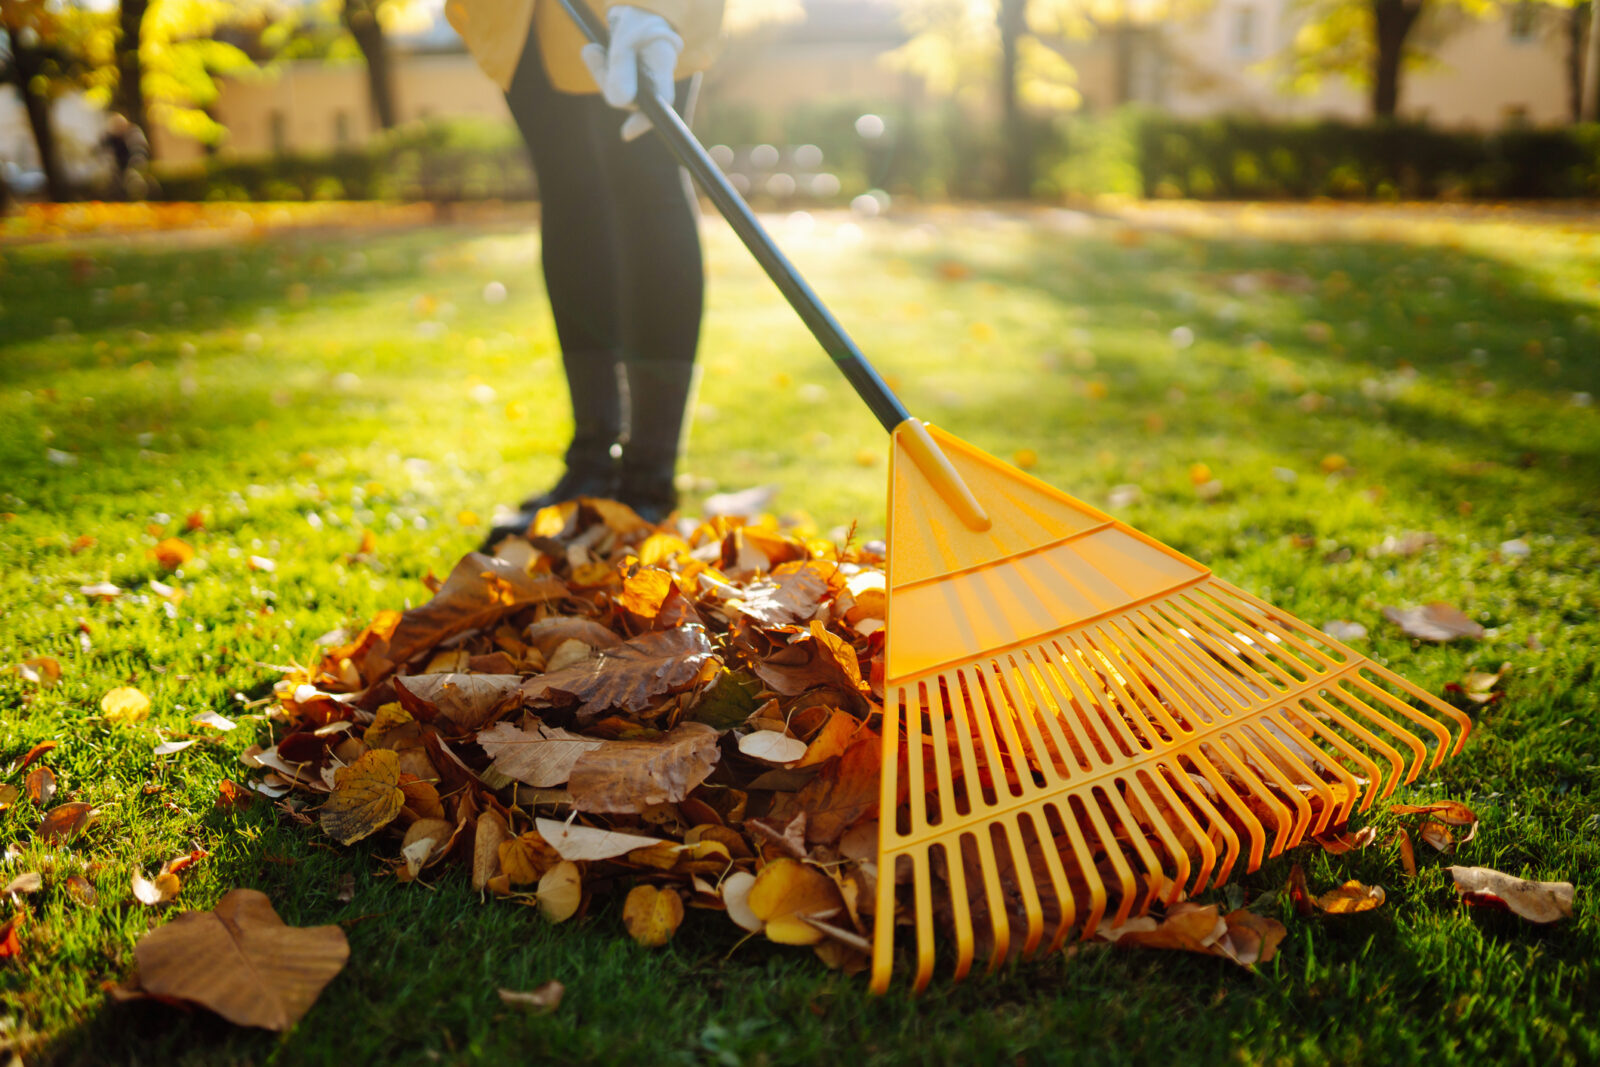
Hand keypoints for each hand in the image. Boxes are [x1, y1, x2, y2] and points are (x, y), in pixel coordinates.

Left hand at [580, 5, 681, 141]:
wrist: (638, 1)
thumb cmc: (637, 16)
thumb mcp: (624, 38)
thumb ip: (621, 68)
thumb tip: (618, 104)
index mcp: (663, 65)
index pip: (660, 101)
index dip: (645, 120)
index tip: (626, 133)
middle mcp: (656, 75)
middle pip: (632, 97)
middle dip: (607, 82)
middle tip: (591, 52)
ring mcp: (645, 75)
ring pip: (620, 90)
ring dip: (601, 72)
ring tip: (591, 49)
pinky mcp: (632, 71)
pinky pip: (613, 79)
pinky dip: (600, 68)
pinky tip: (593, 51)